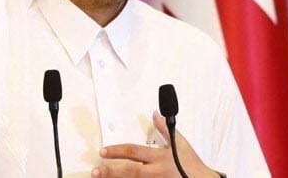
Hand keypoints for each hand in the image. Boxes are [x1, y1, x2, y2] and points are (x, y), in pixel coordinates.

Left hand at [91, 111, 217, 177]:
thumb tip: (156, 114)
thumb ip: (165, 129)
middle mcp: (156, 172)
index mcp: (159, 157)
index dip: (117, 150)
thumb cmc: (191, 165)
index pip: (134, 152)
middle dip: (111, 171)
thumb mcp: (180, 145)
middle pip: (130, 171)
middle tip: (96, 170)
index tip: (103, 150)